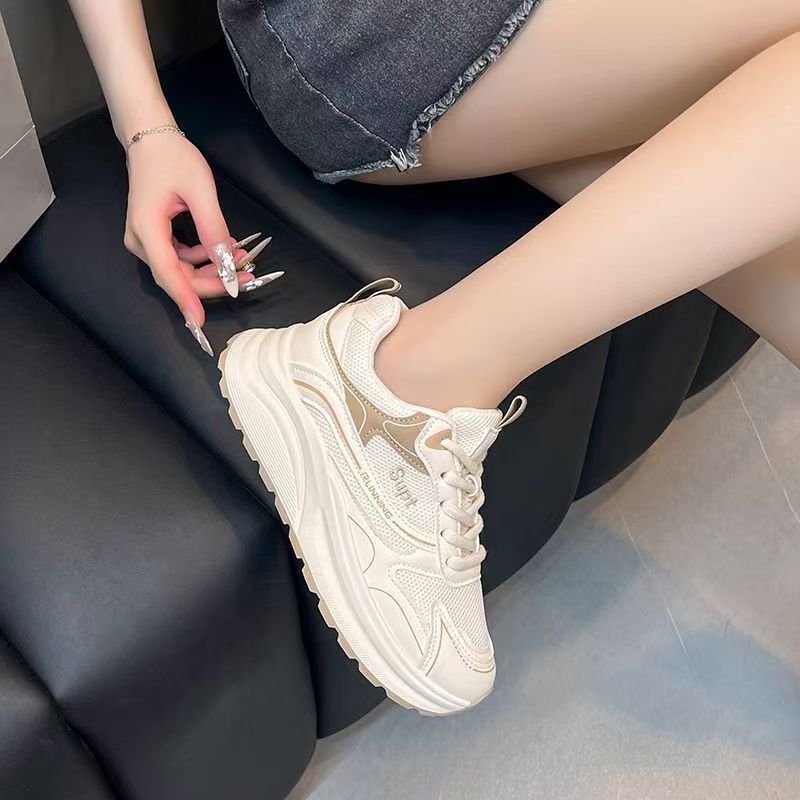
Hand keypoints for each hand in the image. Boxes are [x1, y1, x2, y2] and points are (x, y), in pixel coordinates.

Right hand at [122, 131, 278, 354]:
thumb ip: (213, 229)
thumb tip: (227, 264)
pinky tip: (225, 252)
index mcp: (146, 229)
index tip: (199, 321)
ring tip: (242, 262)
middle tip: (247, 279)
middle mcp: (141, 241)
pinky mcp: (155, 238)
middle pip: (177, 277)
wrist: (150, 138)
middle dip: (212, 283)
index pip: (168, 274)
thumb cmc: (172, 158)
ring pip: (181, 271)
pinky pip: (181, 260)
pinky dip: (204, 260)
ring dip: (211, 271)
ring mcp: (146, 241)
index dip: (186, 299)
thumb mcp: (200, 190)